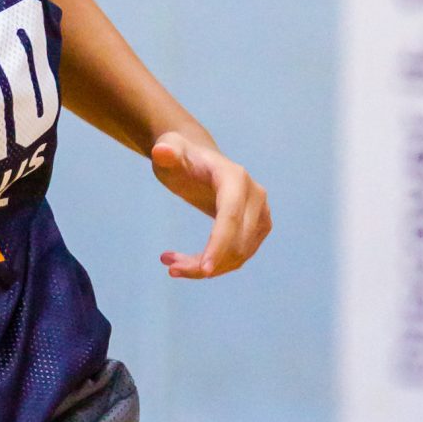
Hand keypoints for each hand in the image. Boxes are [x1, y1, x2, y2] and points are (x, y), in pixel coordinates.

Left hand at [150, 133, 272, 279]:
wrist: (199, 161)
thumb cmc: (182, 157)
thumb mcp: (170, 151)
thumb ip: (166, 153)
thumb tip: (161, 152)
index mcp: (235, 178)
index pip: (231, 217)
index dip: (219, 244)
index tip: (204, 270)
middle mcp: (255, 196)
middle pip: (237, 242)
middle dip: (204, 262)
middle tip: (170, 266)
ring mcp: (261, 213)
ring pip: (240, 255)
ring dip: (207, 268)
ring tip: (173, 265)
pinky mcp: (258, 228)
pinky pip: (240, 256)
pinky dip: (216, 265)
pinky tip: (186, 263)